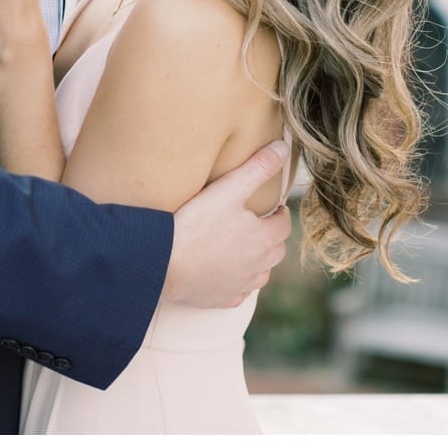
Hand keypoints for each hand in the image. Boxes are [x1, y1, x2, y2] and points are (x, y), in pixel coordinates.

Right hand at [162, 140, 292, 307]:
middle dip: (271, 237)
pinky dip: (237, 282)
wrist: (164, 262)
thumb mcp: (229, 188)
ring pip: (261, 274)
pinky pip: (239, 293)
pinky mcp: (222, 299)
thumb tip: (283, 148)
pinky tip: (225, 273)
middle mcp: (258, 265)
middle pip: (276, 251)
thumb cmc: (196, 224)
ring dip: (258, 261)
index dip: (279, 214)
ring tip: (243, 248)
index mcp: (264, 238)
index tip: (272, 208)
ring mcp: (241, 286)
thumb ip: (258, 167)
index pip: (284, 224)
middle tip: (257, 224)